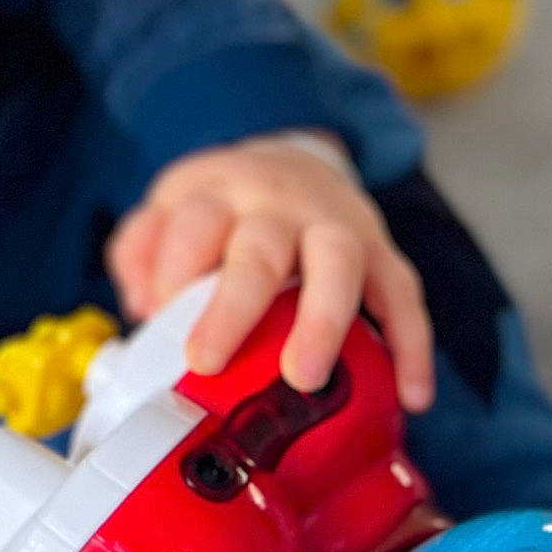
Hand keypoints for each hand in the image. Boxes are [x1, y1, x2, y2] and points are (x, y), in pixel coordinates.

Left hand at [107, 135, 434, 411]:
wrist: (294, 159)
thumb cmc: (226, 204)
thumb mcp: (170, 206)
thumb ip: (139, 249)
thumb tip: (140, 307)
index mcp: (220, 192)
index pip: (191, 225)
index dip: (169, 274)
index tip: (157, 321)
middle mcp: (278, 203)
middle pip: (257, 247)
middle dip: (232, 306)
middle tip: (207, 361)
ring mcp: (334, 222)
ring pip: (337, 260)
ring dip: (322, 319)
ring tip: (306, 377)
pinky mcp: (381, 249)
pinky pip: (402, 293)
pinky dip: (411, 344)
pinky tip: (411, 393)